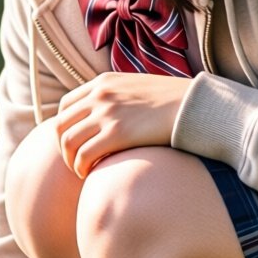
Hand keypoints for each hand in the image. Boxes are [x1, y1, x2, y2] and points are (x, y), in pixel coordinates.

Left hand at [54, 71, 192, 176]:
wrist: (196, 106)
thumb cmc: (171, 103)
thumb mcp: (136, 89)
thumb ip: (116, 98)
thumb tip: (105, 118)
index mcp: (103, 83)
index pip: (66, 105)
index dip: (64, 127)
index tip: (73, 142)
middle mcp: (100, 95)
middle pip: (61, 125)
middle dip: (62, 147)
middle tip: (73, 161)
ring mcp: (107, 113)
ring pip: (68, 141)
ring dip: (70, 160)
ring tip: (82, 171)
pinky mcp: (117, 133)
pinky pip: (84, 155)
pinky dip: (82, 167)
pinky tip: (90, 174)